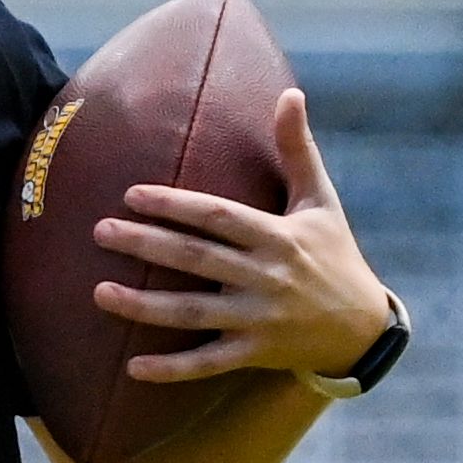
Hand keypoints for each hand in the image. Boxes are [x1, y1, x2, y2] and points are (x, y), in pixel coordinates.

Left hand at [88, 91, 397, 386]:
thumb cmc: (335, 254)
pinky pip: (208, 363)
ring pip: (193, 313)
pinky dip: (172, 369)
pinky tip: (132, 366)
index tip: (132, 194)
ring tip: (99, 293)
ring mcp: (259, 319)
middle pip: (196, 259)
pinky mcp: (255, 354)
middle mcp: (266, 277)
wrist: (363, 326)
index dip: (175, 205)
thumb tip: (290, 93)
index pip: (217, 216)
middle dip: (146, 245)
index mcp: (278, 236)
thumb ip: (298, 149)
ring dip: (144, 306)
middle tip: (99, 232)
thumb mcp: (321, 200)